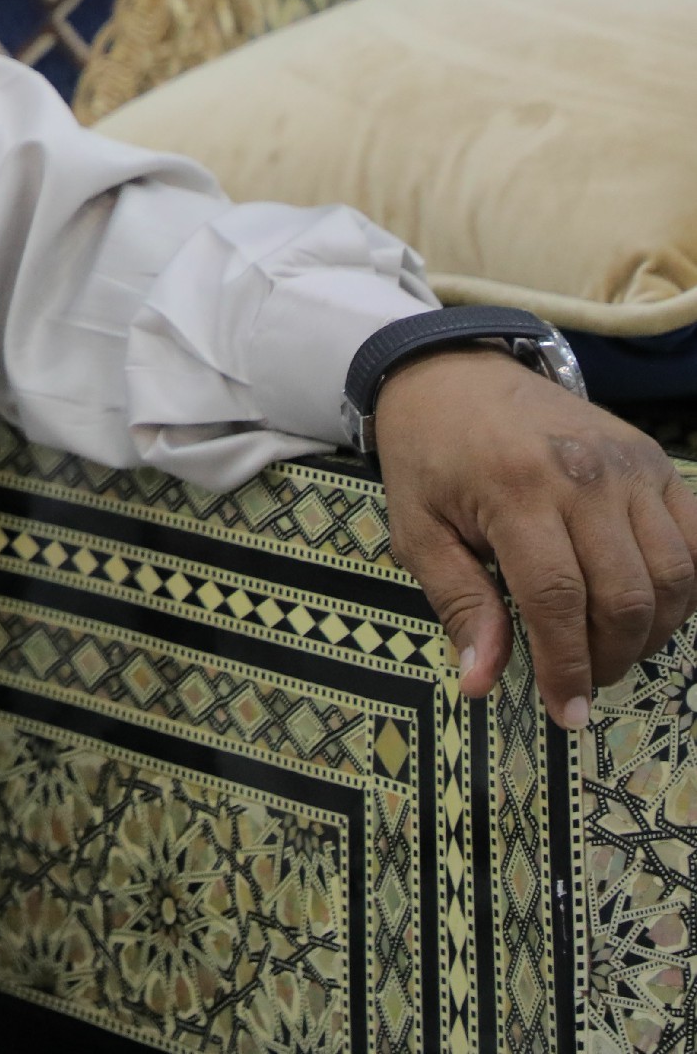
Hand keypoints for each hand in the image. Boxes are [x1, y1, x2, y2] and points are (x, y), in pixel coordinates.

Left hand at [376, 347, 696, 727]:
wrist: (455, 375)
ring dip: (653, 630)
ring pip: (674, 574)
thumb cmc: (430, 456)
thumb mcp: (418, 529)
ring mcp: (630, 465)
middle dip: (609, 656)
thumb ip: (458, 604)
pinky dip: (687, 585)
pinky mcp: (656, 460)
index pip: (557, 600)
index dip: (567, 666)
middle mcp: (584, 475)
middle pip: (625, 595)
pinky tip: (649, 607)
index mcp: (516, 490)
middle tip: (584, 679)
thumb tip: (482, 682)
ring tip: (612, 647)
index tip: (565, 713)